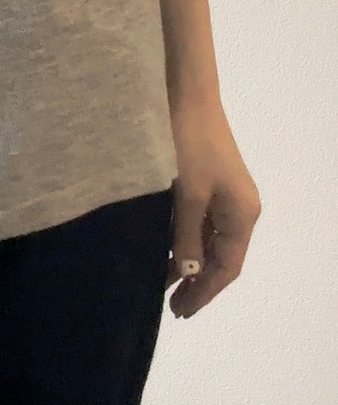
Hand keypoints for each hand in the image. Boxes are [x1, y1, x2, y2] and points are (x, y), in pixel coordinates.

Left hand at [166, 94, 261, 318]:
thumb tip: (188, 273)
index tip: (181, 310)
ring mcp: (222, 192)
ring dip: (186, 259)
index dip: (205, 291)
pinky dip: (181, 236)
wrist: (185, 94)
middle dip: (196, 280)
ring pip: (206, 238)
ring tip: (160, 281)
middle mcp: (238, 207)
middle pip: (219, 255)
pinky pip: (197, 219)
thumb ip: (187, 235)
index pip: (227, 266)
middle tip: (170, 305)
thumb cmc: (188, 143)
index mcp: (243, 214)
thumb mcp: (187, 193)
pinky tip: (161, 246)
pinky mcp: (204, 179)